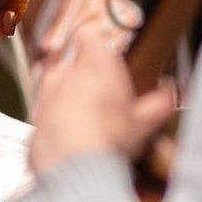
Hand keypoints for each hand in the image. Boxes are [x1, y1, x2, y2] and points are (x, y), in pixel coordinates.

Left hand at [30, 24, 173, 173]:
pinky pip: (45, 114)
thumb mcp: (142, 123)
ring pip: (56, 88)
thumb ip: (157, 106)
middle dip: (85, 79)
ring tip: (87, 123)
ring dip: (68, 100)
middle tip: (103, 101)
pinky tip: (70, 140)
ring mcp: (46, 95)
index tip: (103, 53)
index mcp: (95, 65)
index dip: (95, 43)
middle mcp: (65, 74)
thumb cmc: (108, 138)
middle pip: (72, 65)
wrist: (73, 165)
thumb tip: (167, 100)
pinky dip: (55, 123)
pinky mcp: (34, 119)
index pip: (89, 36)